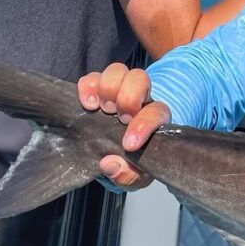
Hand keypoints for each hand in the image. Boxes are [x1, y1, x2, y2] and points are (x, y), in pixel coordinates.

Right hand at [77, 63, 171, 189]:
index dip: (144, 125)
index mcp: (155, 119)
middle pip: (140, 78)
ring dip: (108, 88)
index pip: (158, 112)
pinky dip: (87, 86)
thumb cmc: (134, 161)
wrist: (122, 150)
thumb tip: (110, 164)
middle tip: (118, 118)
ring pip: (119, 70)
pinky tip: (86, 104)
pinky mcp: (97, 88)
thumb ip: (128, 175)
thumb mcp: (135, 175)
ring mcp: (118, 90)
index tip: (128, 144)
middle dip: (128, 98)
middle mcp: (139, 99)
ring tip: (100, 109)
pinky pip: (92, 76)